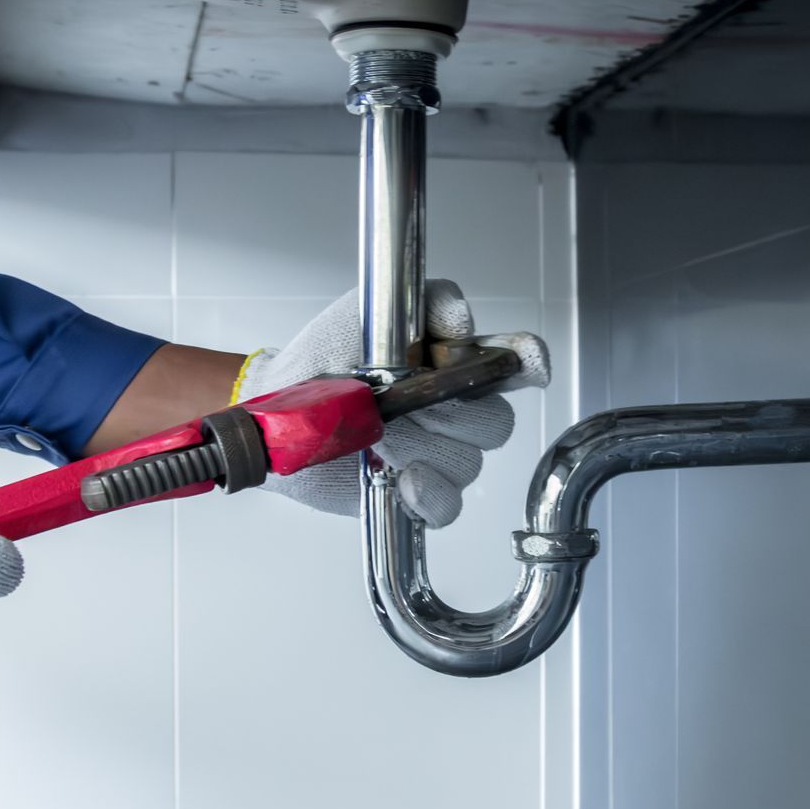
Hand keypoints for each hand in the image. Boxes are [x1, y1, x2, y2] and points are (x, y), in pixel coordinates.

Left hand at [236, 280, 549, 526]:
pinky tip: (401, 478)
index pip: (512, 363)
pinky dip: (428, 494)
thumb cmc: (324, 359)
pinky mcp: (417, 493)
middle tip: (409, 404)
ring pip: (470, 463)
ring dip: (425, 450)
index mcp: (452, 362)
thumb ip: (423, 303)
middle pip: (496, 421)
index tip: (528, 366)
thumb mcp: (367, 312)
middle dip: (453, 415)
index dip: (527, 364)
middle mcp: (455, 409)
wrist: (281, 410)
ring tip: (382, 438)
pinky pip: (448, 505)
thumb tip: (463, 319)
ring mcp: (438, 453)